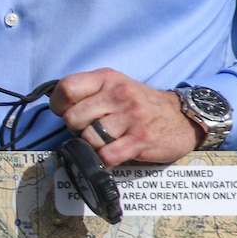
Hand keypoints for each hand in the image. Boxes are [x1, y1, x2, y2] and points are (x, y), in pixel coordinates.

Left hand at [50, 69, 202, 165]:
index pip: (67, 88)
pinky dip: (104, 159)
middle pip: (73, 118)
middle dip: (76, 129)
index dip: (58, 104)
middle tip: (89, 129)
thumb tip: (54, 103)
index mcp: (107, 78)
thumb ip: (86, 91)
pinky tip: (112, 154)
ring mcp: (132, 117)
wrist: (182, 117)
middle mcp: (119, 94)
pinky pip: (106, 155)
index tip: (64, 112)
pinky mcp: (141, 140)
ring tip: (104, 141)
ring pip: (88, 138)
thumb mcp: (114, 86)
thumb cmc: (139, 103)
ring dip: (91, 145)